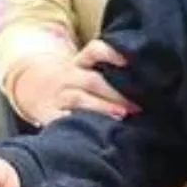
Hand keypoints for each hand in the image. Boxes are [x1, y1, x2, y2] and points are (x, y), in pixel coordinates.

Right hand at [11, 40, 138, 126]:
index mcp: (83, 62)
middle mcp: (70, 76)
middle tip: (137, 106)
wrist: (35, 87)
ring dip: (101, 108)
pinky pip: (62, 121)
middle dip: (115, 93)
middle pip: (92, 80)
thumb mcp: (90, 70)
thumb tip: (151, 82)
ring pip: (78, 99)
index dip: (111, 53)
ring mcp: (58, 95)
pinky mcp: (49, 116)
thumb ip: (114, 73)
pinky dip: (78, 127)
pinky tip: (94, 135)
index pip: (96, 51)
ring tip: (120, 117)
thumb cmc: (78, 82)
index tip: (127, 62)